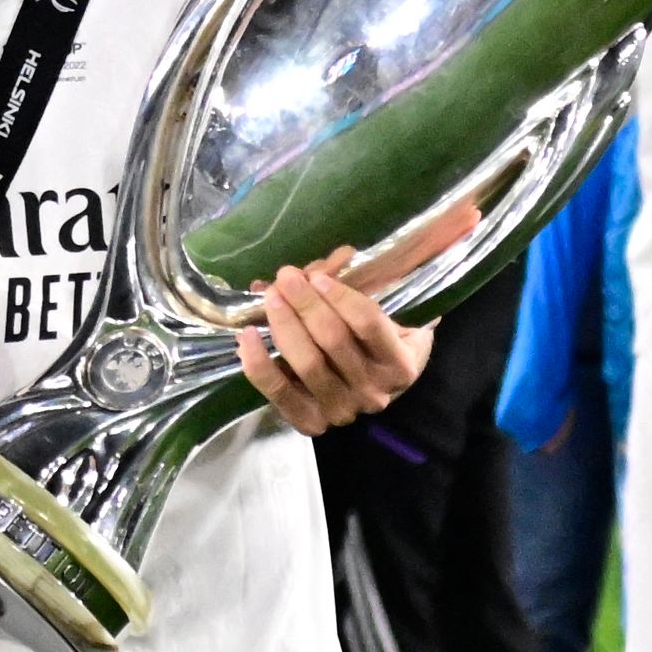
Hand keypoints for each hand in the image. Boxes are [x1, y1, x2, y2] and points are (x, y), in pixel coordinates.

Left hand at [234, 201, 478, 436]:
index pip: (369, 324)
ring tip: (270, 294)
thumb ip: (382, 275)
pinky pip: (278, 394)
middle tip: (287, 275)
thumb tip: (405, 229)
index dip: (340, 296)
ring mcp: (342, 410)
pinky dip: (258, 364)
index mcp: (402, 363)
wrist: (373, 386)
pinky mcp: (310, 423)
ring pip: (306, 363)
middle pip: (332, 341)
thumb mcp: (392, 307)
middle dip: (305, 302)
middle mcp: (375, 391)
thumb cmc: (381, 338)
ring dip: (283, 323)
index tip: (318, 274)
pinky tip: (246, 336)